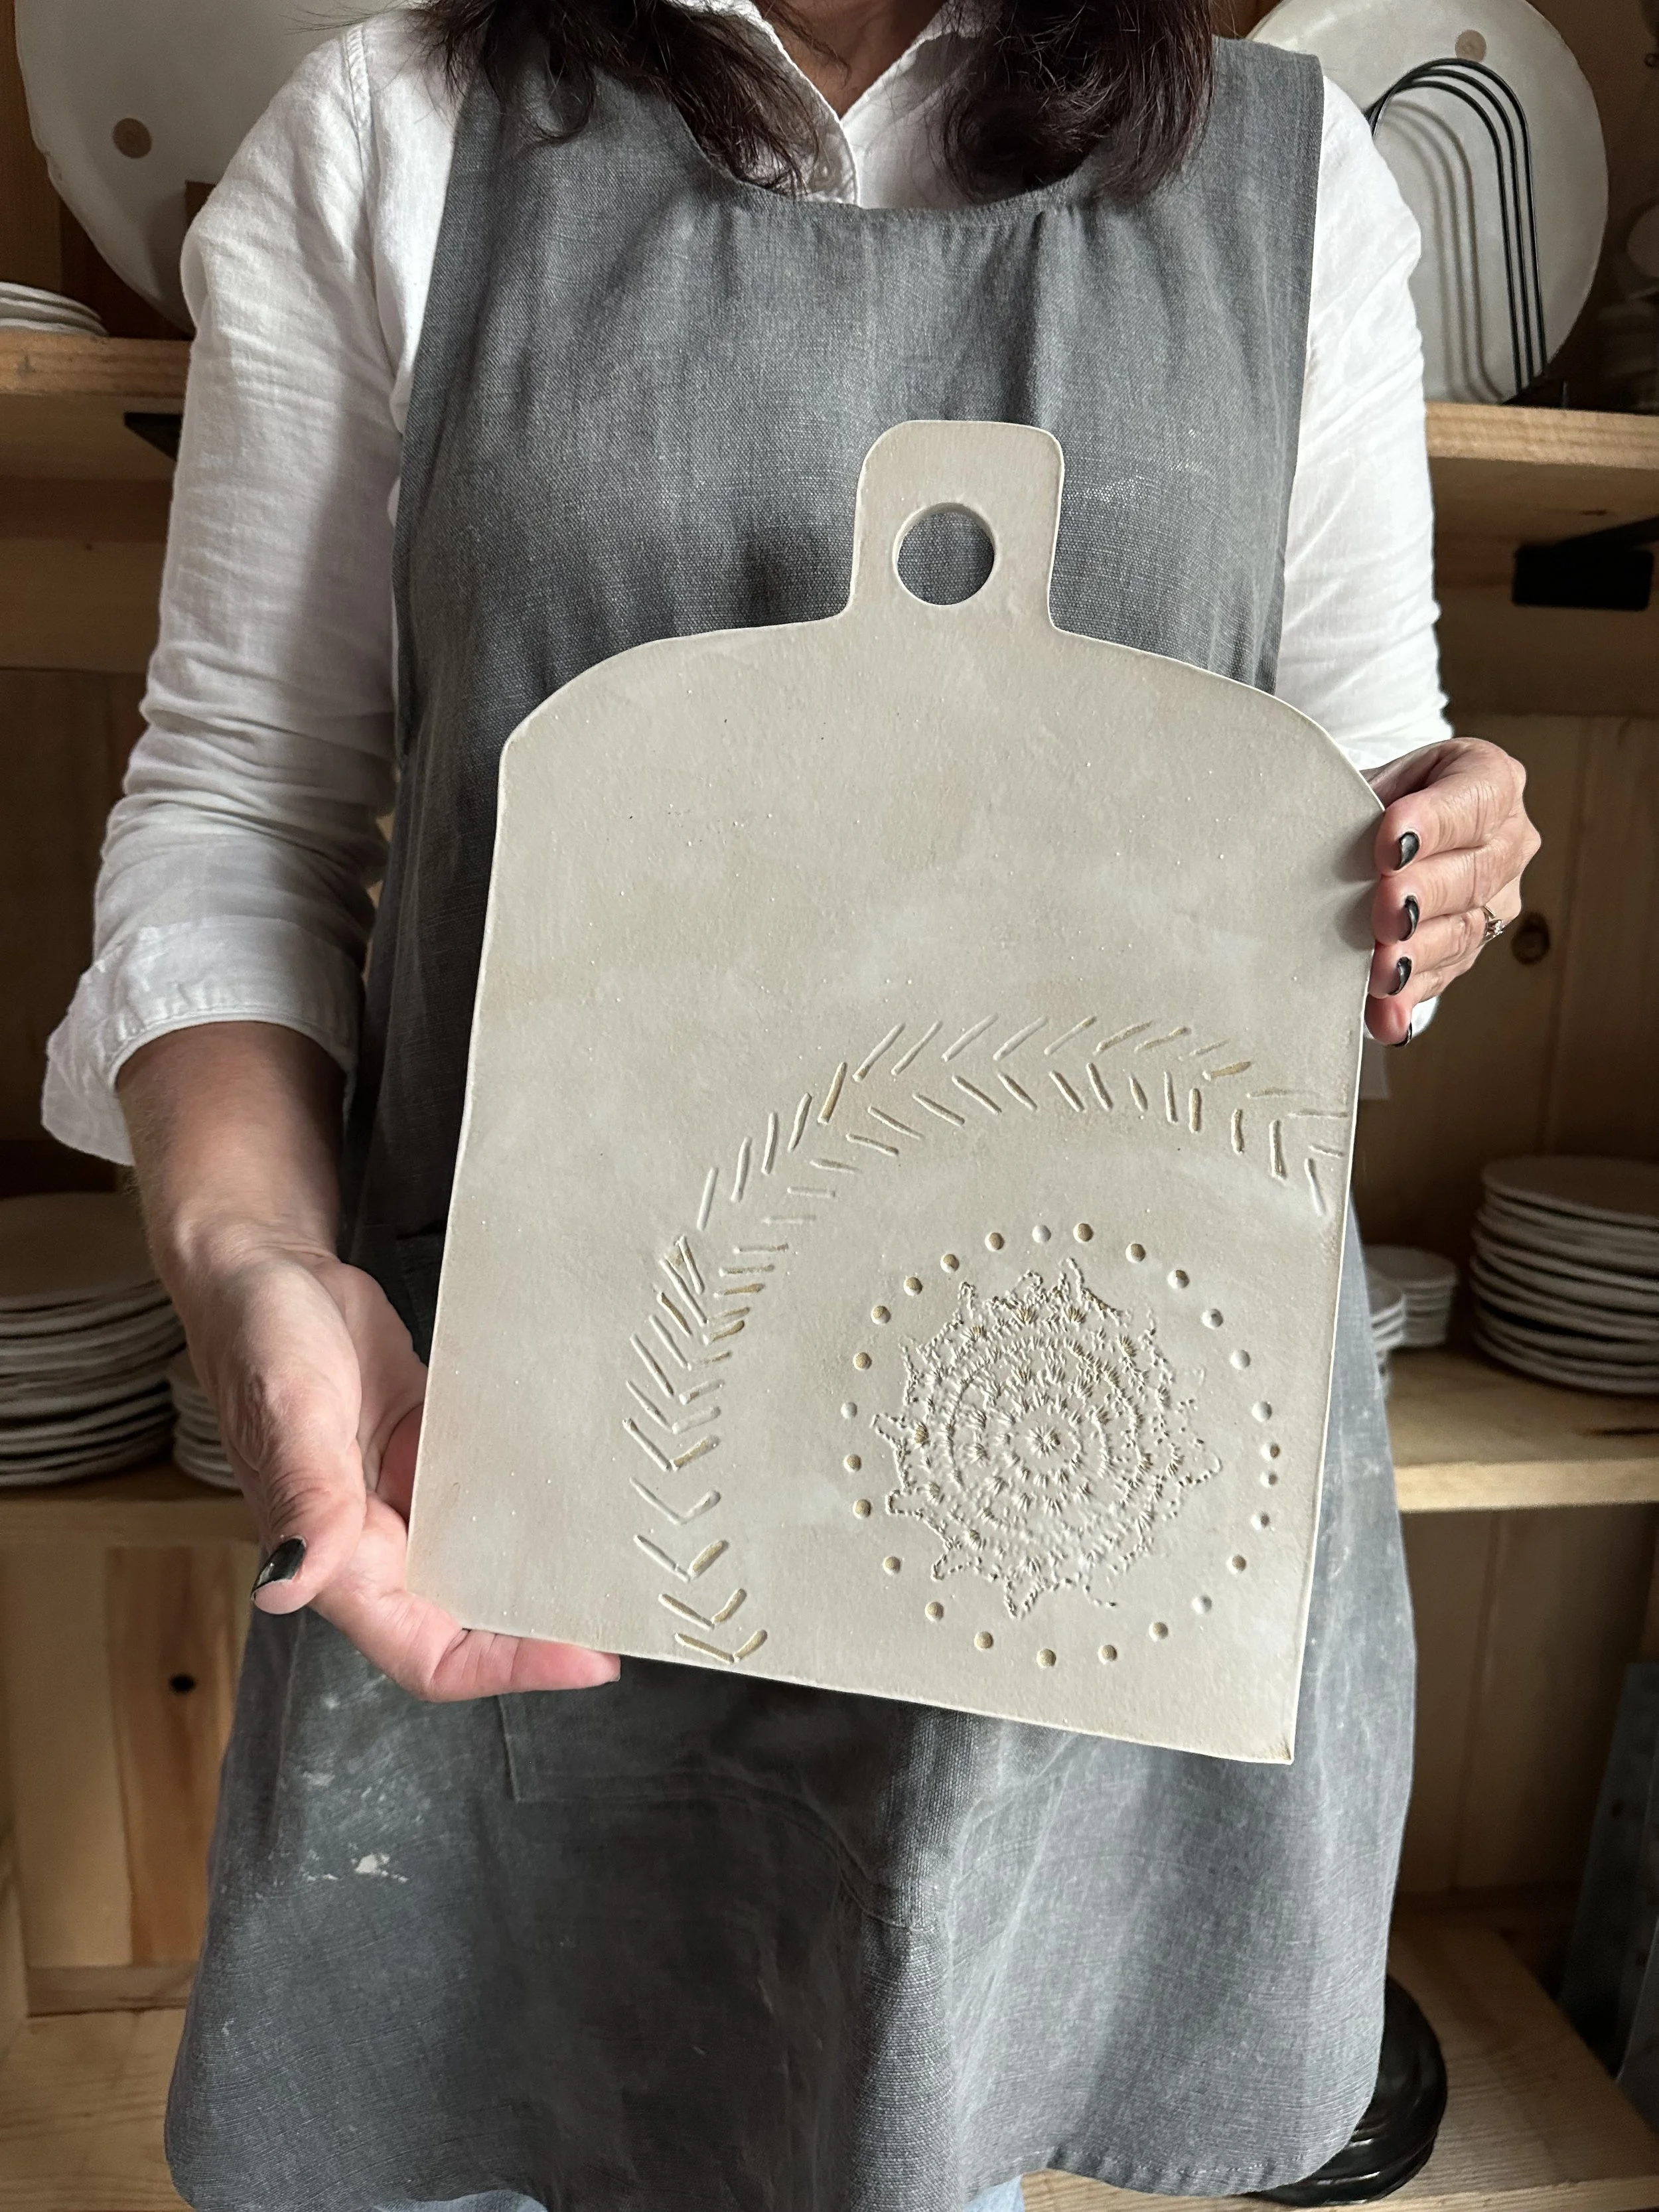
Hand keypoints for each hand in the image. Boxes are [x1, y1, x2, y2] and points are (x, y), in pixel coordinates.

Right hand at [119, 1022, 616, 1701]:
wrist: (268, 1270)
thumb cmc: (259, 1337)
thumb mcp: (289, 1407)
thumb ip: (303, 1495)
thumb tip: (289, 1584)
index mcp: (341, 1559)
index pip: (427, 1654)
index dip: (504, 1669)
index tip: (587, 1660)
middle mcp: (379, 1545)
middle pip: (472, 1623)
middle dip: (546, 1632)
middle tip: (629, 1613)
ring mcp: (407, 1503)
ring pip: (487, 1566)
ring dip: (547, 1574)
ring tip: (625, 1564)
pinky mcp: (430, 1458)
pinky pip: (491, 1501)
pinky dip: (536, 1508)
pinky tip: (589, 1493)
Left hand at [1363, 738, 1539, 1044]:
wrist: (1378, 832)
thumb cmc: (1371, 798)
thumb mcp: (1366, 782)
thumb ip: (1357, 803)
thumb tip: (1322, 833)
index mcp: (1489, 780)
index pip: (1475, 798)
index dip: (1434, 823)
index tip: (1389, 844)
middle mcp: (1507, 841)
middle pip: (1473, 872)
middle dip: (1423, 895)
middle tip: (1385, 913)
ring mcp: (1497, 898)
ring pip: (1461, 931)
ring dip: (1416, 955)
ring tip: (1380, 972)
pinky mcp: (1470, 947)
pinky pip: (1440, 975)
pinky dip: (1407, 998)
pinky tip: (1386, 1017)